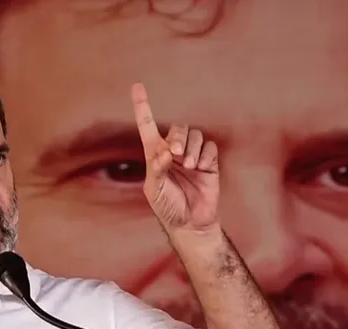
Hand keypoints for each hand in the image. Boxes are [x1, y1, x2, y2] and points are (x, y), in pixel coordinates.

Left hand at [131, 82, 219, 233]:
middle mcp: (174, 152)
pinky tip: (202, 169)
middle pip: (177, 129)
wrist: (191, 223)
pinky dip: (205, 155)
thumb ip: (157, 168)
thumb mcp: (155, 190)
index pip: (148, 125)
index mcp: (155, 155)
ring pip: (195, 135)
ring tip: (190, 166)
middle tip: (175, 153)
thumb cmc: (167, 208)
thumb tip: (166, 150)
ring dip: (191, 148)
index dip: (143, 106)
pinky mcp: (209, 163)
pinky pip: (210, 147)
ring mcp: (192, 156)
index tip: (137, 86)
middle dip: (177, 137)